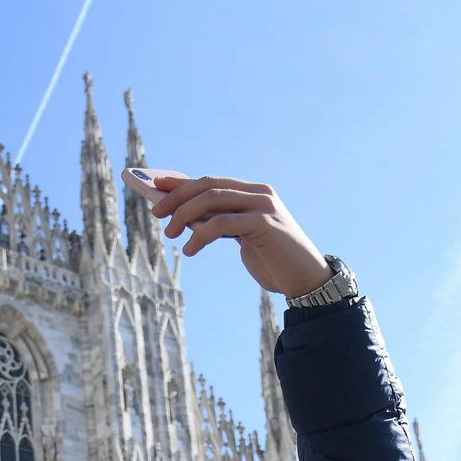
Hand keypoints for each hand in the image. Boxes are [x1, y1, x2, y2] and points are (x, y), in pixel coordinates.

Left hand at [151, 174, 331, 297]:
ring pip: (213, 198)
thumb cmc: (271, 259)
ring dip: (185, 215)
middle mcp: (259, 193)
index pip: (212, 182)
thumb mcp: (240, 238)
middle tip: (157, 215)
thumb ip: (220, 224)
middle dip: (178, 198)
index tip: (156, 186)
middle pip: (209, 186)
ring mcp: (263, 206)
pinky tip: (191, 249)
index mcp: (253, 193)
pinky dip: (200, 235)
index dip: (182, 183)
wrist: (304, 278)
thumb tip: (184, 218)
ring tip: (171, 234)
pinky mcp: (264, 223)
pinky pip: (222, 222)